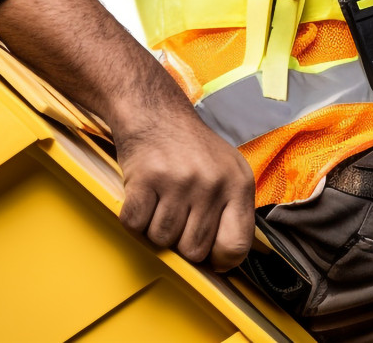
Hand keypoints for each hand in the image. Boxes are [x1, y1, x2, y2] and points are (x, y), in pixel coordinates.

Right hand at [113, 102, 255, 270]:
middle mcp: (212, 182)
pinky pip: (135, 226)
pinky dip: (133, 218)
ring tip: (161, 199)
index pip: (237, 245)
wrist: (155, 111)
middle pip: (194, 250)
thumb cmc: (191, 148)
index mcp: (238, 183)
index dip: (220, 260)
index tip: (208, 255)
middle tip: (177, 213)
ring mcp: (179, 181)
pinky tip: (144, 195)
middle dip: (181, 240)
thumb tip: (225, 261)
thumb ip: (232, 211)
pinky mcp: (146, 179)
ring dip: (155, 227)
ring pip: (162, 240)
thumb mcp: (227, 171)